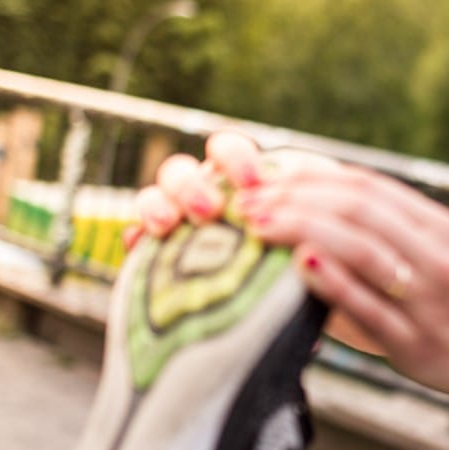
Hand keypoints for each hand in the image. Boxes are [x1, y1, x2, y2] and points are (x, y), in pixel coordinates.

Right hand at [133, 132, 335, 244]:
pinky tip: (141, 248)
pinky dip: (136, 241)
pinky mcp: (154, 256)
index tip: (254, 182)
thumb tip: (313, 246)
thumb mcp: (313, 237)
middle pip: (180, 170)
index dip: (234, 158)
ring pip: (152, 197)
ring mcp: (175, 223)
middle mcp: (201, 195)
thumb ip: (312, 228)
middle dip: (192, 185)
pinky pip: (134, 240)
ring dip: (157, 205)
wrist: (287, 299)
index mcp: (236, 183)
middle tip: (210, 210)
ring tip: (170, 227)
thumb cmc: (303, 257)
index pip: (226, 150)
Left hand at [238, 163, 448, 397]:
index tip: (265, 177)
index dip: (311, 177)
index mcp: (437, 228)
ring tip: (259, 224)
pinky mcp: (418, 344)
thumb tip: (314, 207)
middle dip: (295, 200)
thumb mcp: (442, 248)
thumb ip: (392, 228)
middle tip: (245, 202)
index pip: (365, 188)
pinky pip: (371, 309)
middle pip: (359, 211)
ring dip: (306, 230)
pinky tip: (302, 265)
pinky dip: (335, 284)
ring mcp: (429, 300)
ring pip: (365, 252)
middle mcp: (435, 255)